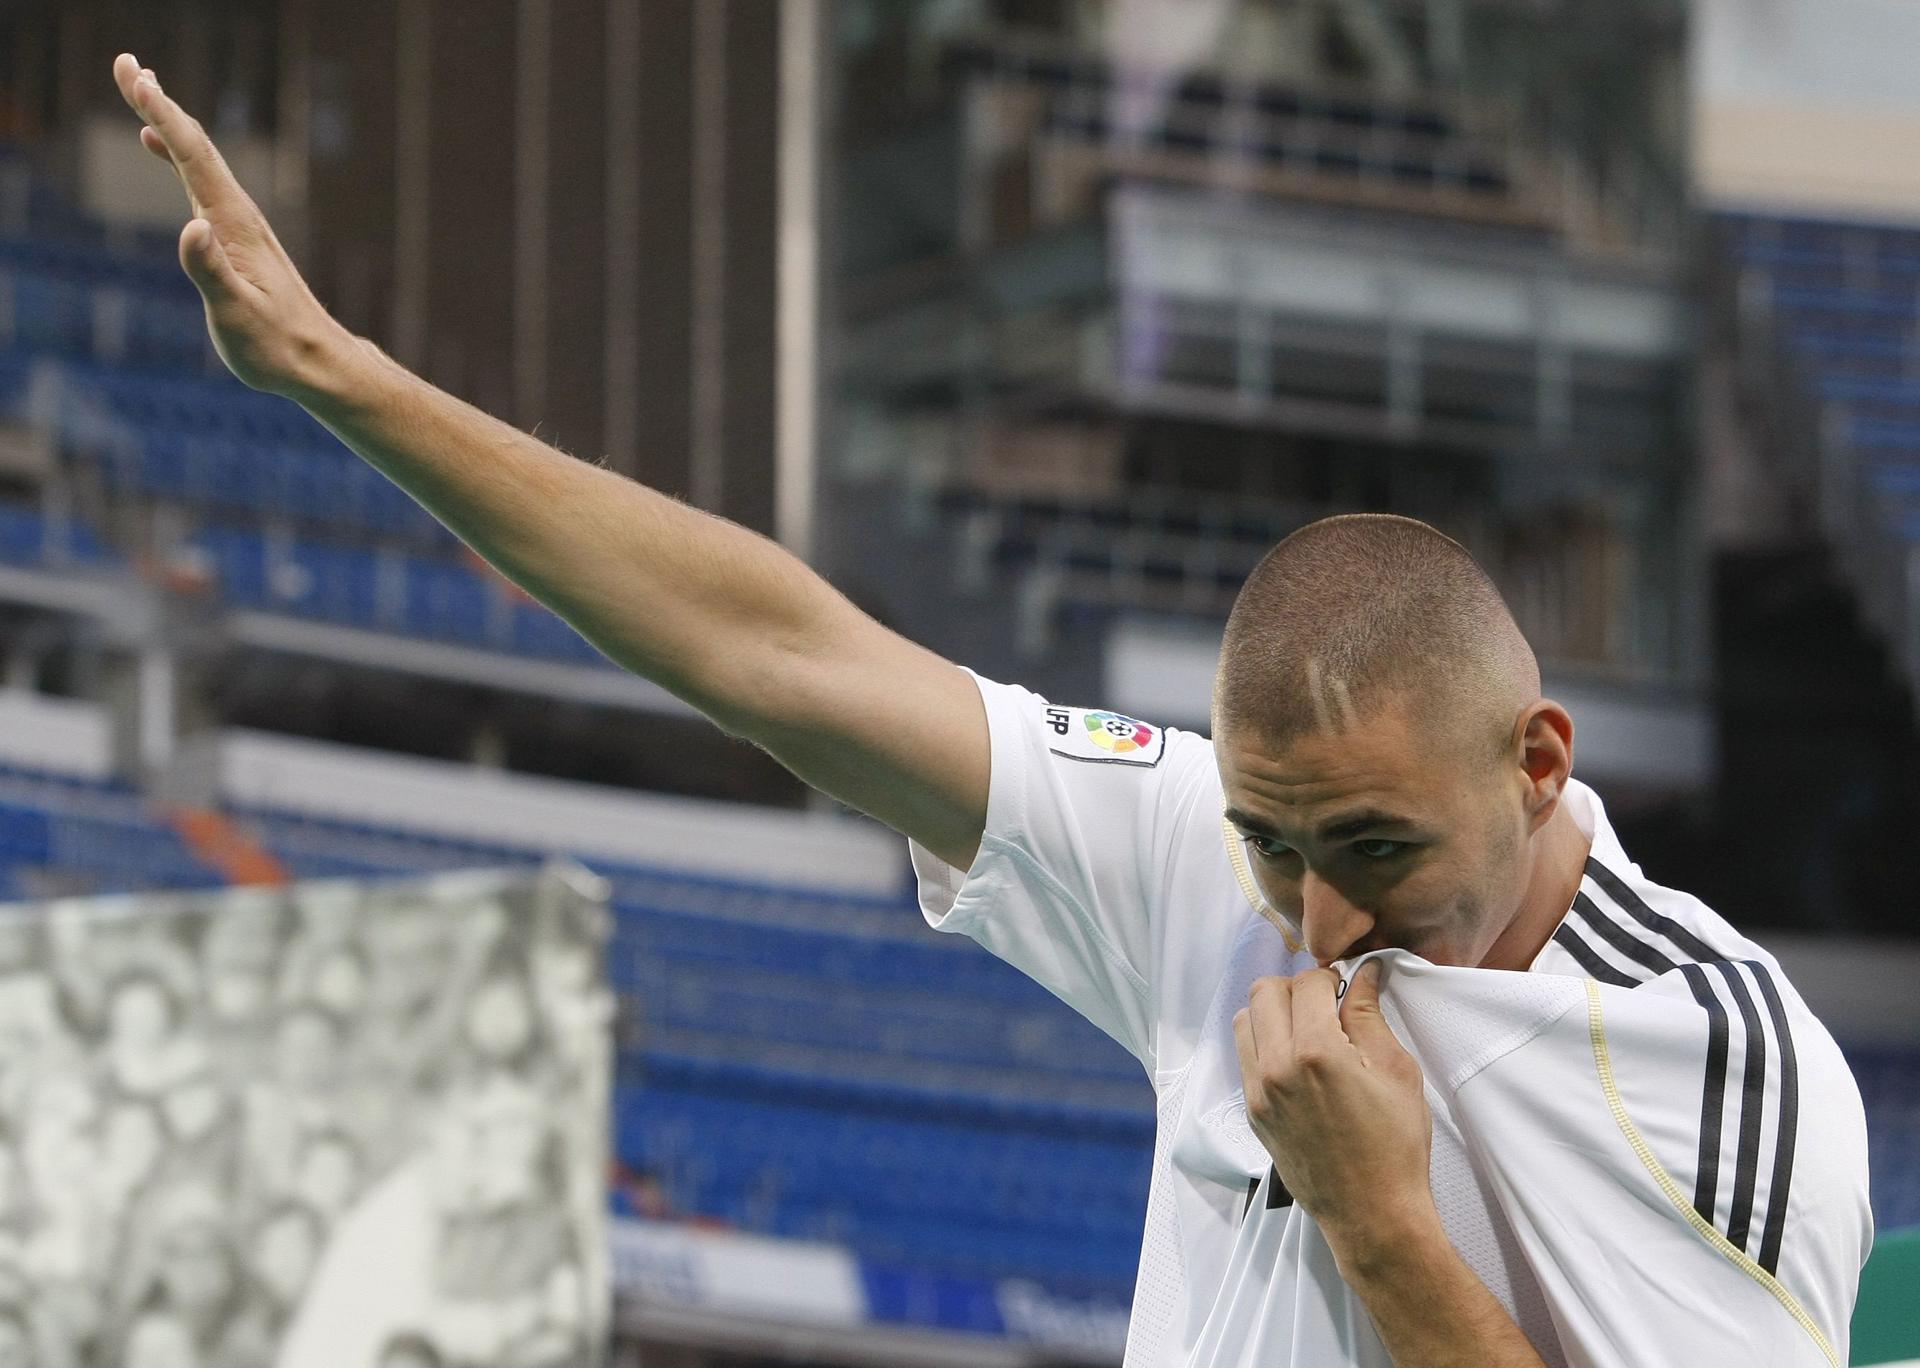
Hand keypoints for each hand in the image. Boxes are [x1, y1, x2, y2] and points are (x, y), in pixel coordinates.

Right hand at [111, 53, 350, 398]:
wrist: (317, 362)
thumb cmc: (275, 346)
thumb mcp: (236, 314)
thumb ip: (211, 271)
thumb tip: (191, 226)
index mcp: (233, 225)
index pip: (193, 157)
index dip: (162, 115)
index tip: (135, 77)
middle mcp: (239, 215)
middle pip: (197, 147)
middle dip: (161, 105)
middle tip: (128, 64)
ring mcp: (240, 226)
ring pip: (201, 160)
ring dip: (169, 122)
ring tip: (143, 89)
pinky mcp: (239, 240)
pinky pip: (202, 183)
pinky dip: (179, 157)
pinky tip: (161, 149)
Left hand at [1233, 960, 1435, 1259]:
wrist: (1371, 1212)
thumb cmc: (1395, 1145)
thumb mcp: (1397, 1072)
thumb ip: (1370, 1015)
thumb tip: (1362, 974)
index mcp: (1316, 1052)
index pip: (1306, 982)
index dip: (1331, 978)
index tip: (1346, 989)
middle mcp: (1276, 1067)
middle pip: (1264, 991)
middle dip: (1296, 988)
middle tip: (1325, 1005)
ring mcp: (1258, 1092)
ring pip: (1246, 1020)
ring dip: (1273, 1013)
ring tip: (1307, 1030)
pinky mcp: (1253, 1113)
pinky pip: (1245, 1057)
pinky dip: (1265, 1043)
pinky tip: (1296, 1060)